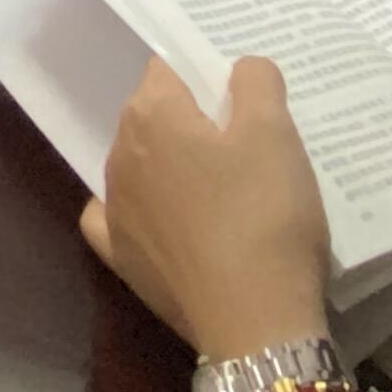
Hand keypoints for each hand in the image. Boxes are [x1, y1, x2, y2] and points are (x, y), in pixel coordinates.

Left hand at [81, 57, 338, 358]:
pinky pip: (119, 219)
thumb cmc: (265, 215)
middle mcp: (119, 156)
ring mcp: (115, 212)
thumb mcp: (276, 133)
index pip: (170, 69)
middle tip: (243, 140)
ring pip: (139, 166)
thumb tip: (239, 69)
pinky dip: (140, 212)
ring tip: (221, 185)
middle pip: (154, 117)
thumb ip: (255, 82)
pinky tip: (165, 218)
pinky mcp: (122, 261)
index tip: (241, 97)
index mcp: (151, 115)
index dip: (206, 77)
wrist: (255, 322)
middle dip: (191, 121)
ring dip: (172, 167)